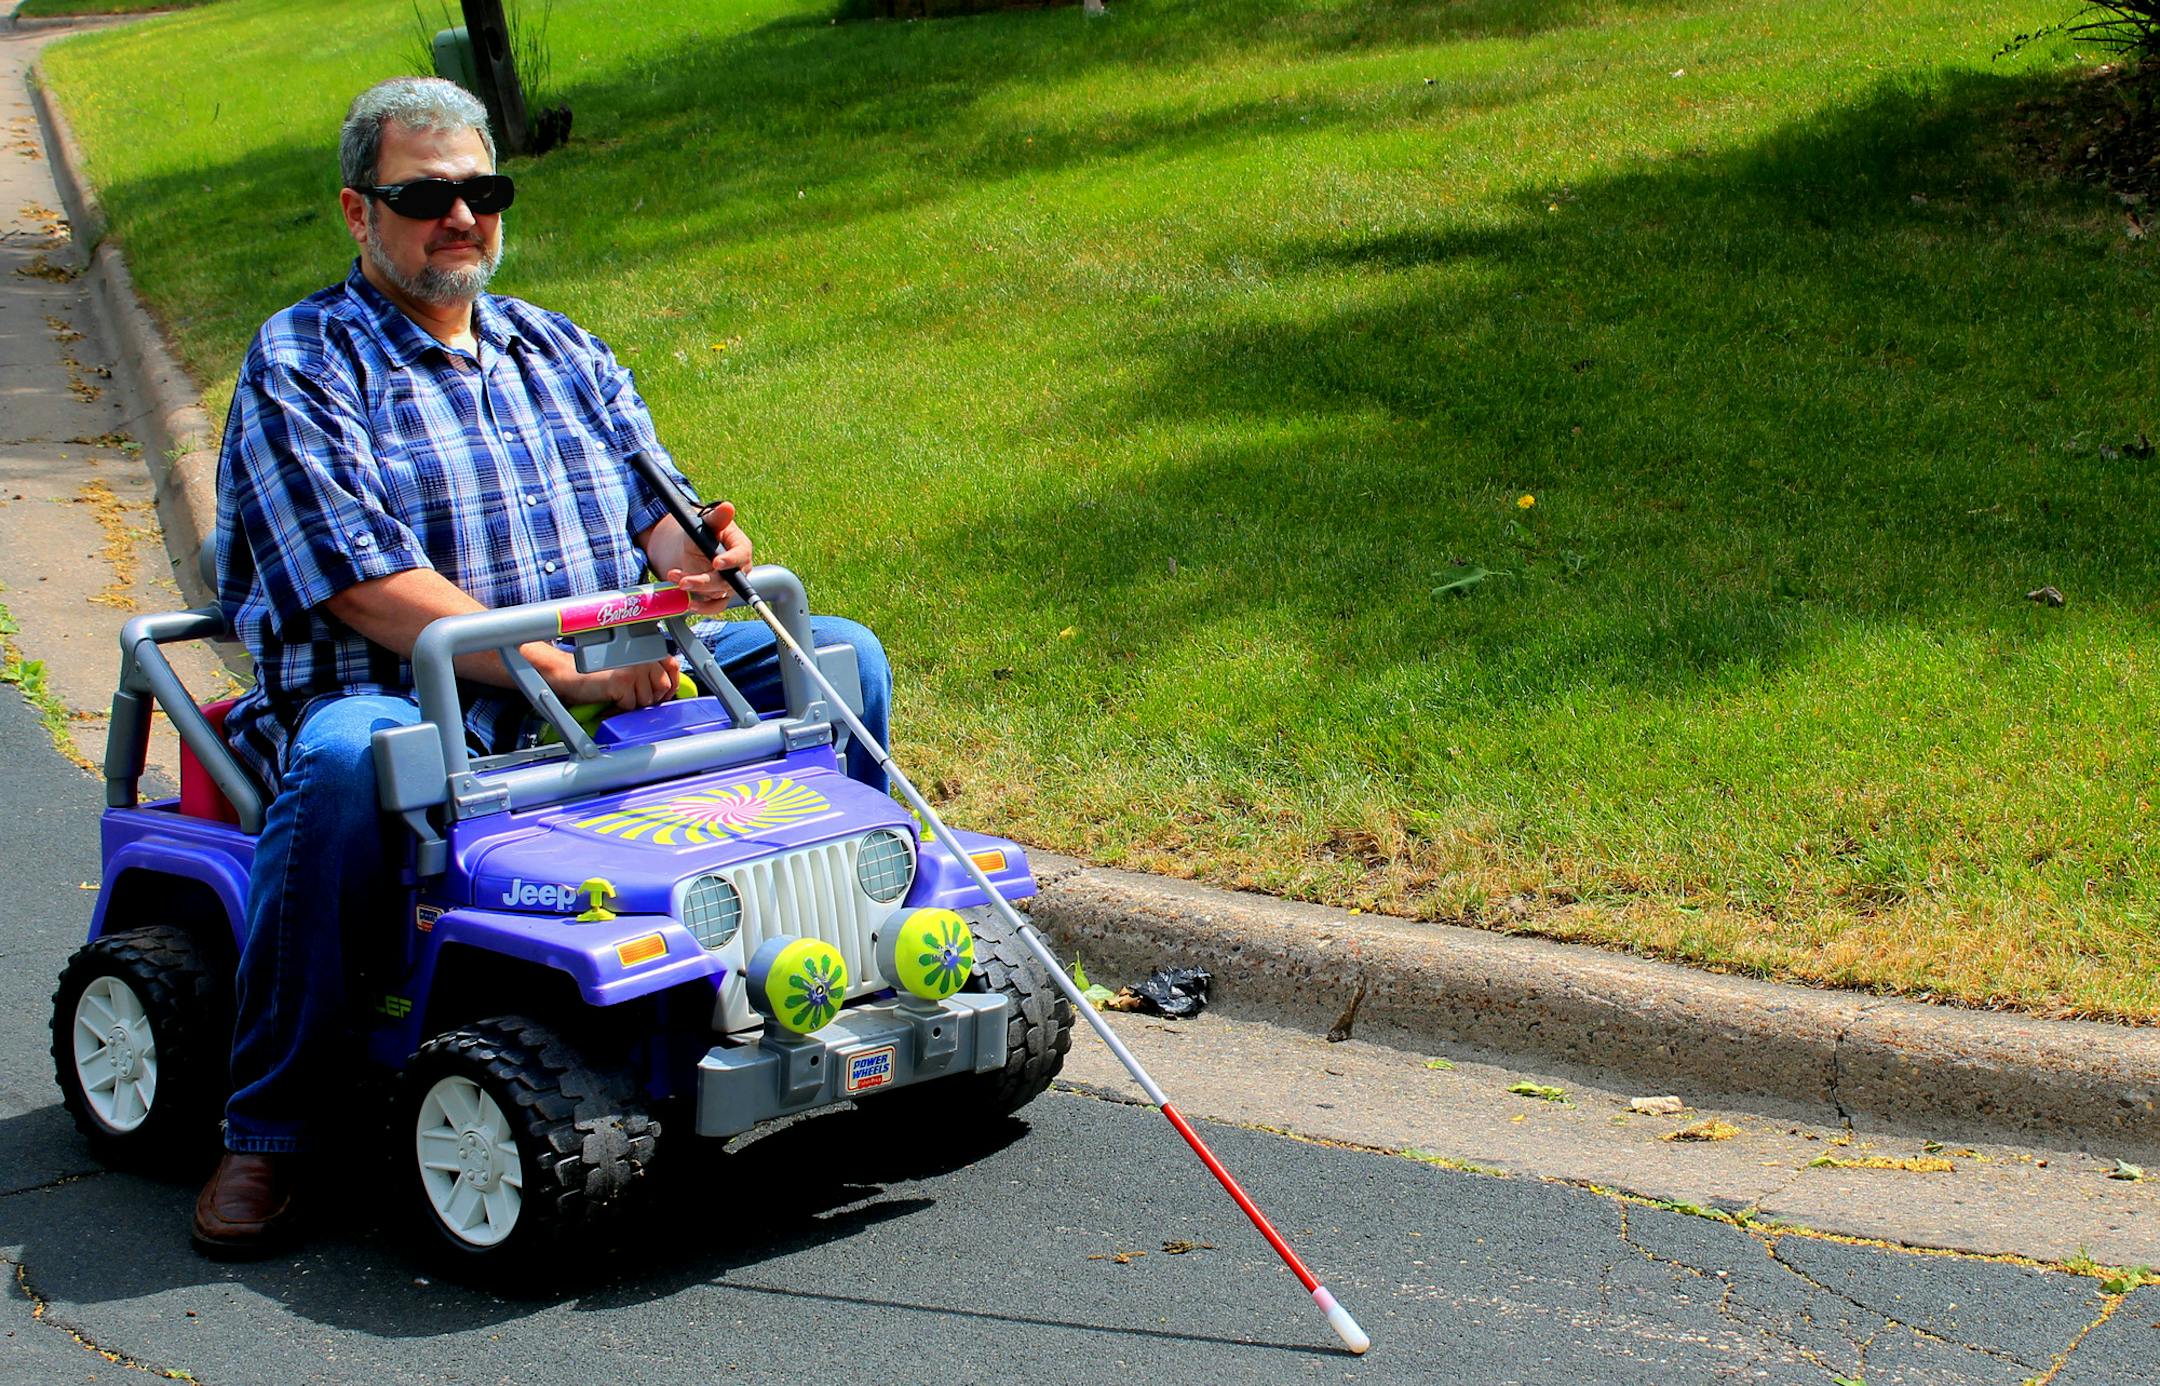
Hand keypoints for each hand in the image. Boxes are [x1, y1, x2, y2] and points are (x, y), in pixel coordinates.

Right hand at [545, 654, 681, 712]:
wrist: (567, 674)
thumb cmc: (596, 673)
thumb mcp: (628, 667)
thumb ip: (648, 672)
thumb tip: (668, 690)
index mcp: (644, 649)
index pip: (673, 666)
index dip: (672, 684)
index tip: (664, 694)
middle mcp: (641, 655)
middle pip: (663, 686)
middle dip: (650, 698)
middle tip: (634, 699)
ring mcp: (633, 667)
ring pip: (647, 699)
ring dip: (633, 704)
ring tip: (618, 697)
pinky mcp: (622, 681)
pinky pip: (630, 705)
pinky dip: (619, 709)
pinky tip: (610, 702)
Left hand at [659, 500, 752, 613]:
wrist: (692, 547)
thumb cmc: (704, 532)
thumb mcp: (707, 523)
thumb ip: (717, 517)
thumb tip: (727, 507)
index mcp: (740, 547)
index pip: (741, 556)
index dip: (730, 561)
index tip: (716, 562)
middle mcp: (739, 568)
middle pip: (728, 580)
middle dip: (704, 581)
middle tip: (684, 580)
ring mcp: (729, 584)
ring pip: (718, 593)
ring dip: (696, 590)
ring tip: (676, 580)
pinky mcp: (719, 595)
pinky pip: (716, 606)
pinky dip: (703, 608)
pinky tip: (689, 605)